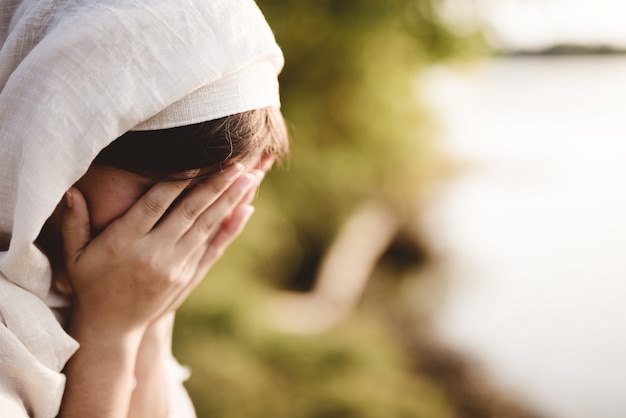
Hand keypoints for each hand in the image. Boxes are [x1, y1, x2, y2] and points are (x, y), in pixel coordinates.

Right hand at [61, 162, 259, 335]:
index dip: (178, 180)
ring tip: (250, 176)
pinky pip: (214, 248)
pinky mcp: (188, 276)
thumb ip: (73, 222)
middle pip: (190, 212)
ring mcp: (175, 267)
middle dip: (216, 185)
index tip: (199, 157)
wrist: (111, 327)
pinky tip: (246, 209)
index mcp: (125, 242)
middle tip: (238, 162)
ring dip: (230, 200)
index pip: (156, 203)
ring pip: (207, 226)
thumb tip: (71, 190)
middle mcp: (154, 254)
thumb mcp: (74, 255)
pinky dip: (231, 228)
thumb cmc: (90, 283)